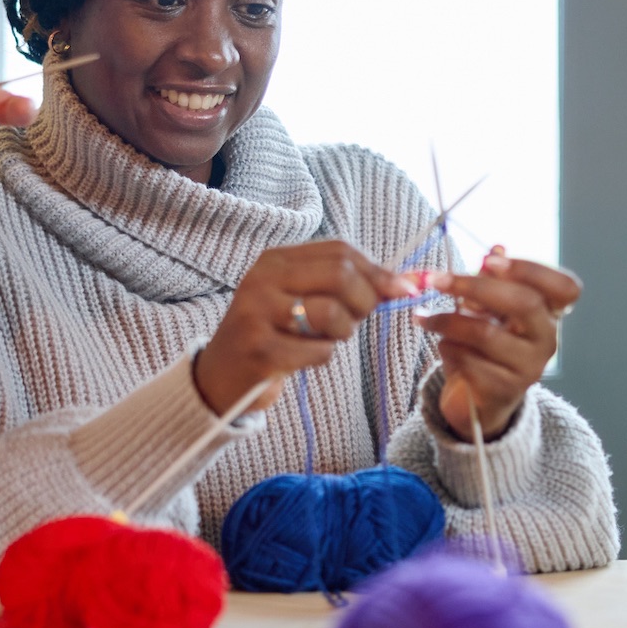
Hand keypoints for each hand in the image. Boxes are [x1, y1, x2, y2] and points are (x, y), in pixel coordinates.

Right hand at [195, 241, 416, 415]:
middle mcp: (263, 280)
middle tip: (356, 321)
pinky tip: (303, 357)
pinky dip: (322, 357)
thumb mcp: (302, 298)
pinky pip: (319, 351)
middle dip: (364, 301)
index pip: (340, 251)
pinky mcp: (261, 350)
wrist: (222, 376)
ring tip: (325, 338)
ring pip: (332, 314)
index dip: (377, 271)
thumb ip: (345, 285)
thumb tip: (405, 283)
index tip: (403, 290)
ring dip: (342, 332)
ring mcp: (258, 314)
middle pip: (340, 275)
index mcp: (275, 260)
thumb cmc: (274, 334)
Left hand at [418, 248, 579, 438]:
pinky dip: (448, 349)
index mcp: (550, 314)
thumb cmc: (484, 344)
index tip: (488, 260)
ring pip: (487, 334)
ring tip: (424, 318)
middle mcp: (547, 340)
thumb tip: (496, 247)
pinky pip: (470, 362)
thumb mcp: (488, 308)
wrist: (478, 398)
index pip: (566, 288)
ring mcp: (530, 368)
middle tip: (438, 279)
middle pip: (525, 303)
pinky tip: (442, 346)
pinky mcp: (504, 391)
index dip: (531, 269)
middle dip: (476, 286)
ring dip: (448, 321)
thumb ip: (492, 279)